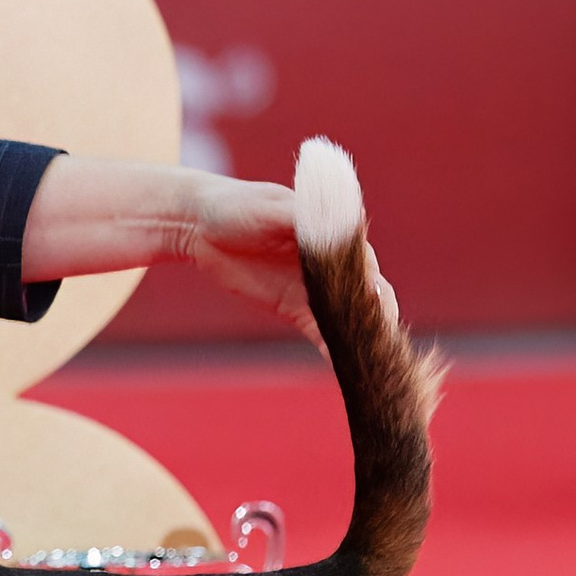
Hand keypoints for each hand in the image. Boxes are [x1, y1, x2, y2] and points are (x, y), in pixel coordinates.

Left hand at [186, 175, 398, 346]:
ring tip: (367, 361)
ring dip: (359, 339)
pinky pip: (323, 334)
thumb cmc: (238, 206)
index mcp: (336, 234)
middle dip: (375, 318)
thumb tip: (335, 226)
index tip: (373, 301)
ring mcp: (318, 290)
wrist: (200, 225)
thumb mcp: (270, 208)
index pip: (364, 263)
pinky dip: (334, 351)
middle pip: (367, 295)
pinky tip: (344, 369)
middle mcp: (335, 264)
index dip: (371, 283)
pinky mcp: (298, 310)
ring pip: (349, 318)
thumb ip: (302, 219)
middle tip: (374, 340)